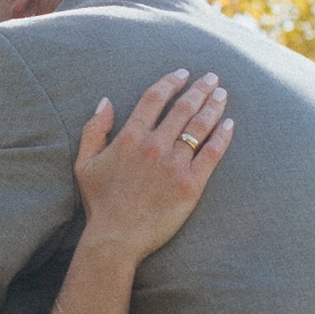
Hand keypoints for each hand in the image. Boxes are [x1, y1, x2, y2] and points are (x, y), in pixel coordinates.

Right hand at [73, 68, 232, 259]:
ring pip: (200, 126)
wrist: (115, 239)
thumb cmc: (99, 204)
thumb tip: (105, 101)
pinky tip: (230, 123)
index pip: (154, 98)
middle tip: (212, 77)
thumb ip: (93, 129)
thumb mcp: (84, 163)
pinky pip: (212, 153)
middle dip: (200, 88)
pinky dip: (223, 136)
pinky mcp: (191, 184)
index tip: (183, 74)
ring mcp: (174, 165)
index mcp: (130, 137)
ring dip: (213, 105)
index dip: (171, 82)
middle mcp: (154, 146)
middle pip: (183, 107)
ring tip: (222, 94)